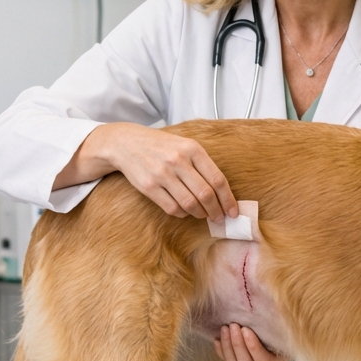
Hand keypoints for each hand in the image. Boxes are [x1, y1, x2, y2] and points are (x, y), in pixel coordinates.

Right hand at [53, 123, 236, 221]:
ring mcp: (162, 174)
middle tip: (219, 218)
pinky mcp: (149, 187)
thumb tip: (223, 194)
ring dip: (200, 214)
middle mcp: (178, 161)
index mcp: (193, 149)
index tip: (233, 212)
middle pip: (206, 195)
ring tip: (203, 214)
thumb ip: (203, 165)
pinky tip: (185, 211)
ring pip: (190, 204)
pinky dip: (183, 214)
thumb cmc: (162, 146)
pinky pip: (173, 208)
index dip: (228, 199)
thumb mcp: (185, 145)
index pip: (218, 179)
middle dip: (216, 211)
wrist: (127, 143)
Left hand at [214, 324, 289, 360]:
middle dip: (237, 343)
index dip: (252, 346)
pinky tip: (217, 339)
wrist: (278, 334)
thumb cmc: (283, 330)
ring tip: (225, 328)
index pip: (263, 360)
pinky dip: (221, 351)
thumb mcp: (284, 329)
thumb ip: (277, 325)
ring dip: (227, 345)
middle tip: (233, 325)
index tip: (246, 329)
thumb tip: (271, 308)